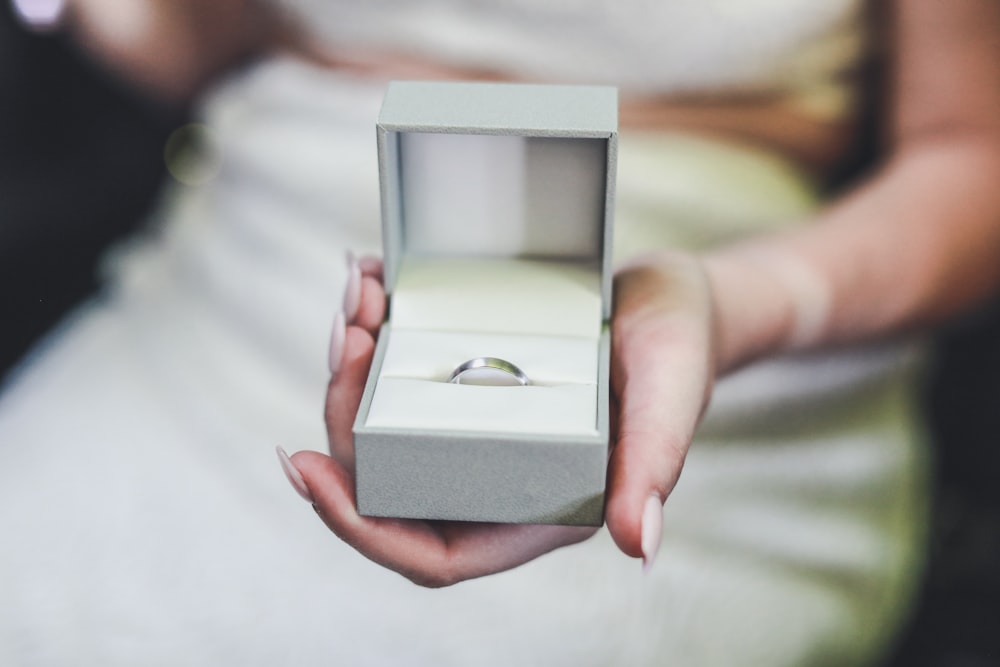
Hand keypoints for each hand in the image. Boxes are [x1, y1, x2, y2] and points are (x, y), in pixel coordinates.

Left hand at [281, 251, 717, 584]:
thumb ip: (654, 467)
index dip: (360, 528)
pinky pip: (399, 373)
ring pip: (381, 424)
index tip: (309, 469)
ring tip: (358, 299)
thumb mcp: (671, 398)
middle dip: (345, 419)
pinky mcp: (466, 379)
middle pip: (386, 483)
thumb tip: (640, 545)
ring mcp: (475, 428)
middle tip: (344, 340)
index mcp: (538, 508)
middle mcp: (495, 477)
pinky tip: (372, 280)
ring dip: (351, 367)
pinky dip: (374, 331)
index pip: (431, 552)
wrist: (675, 301)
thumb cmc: (678, 354)